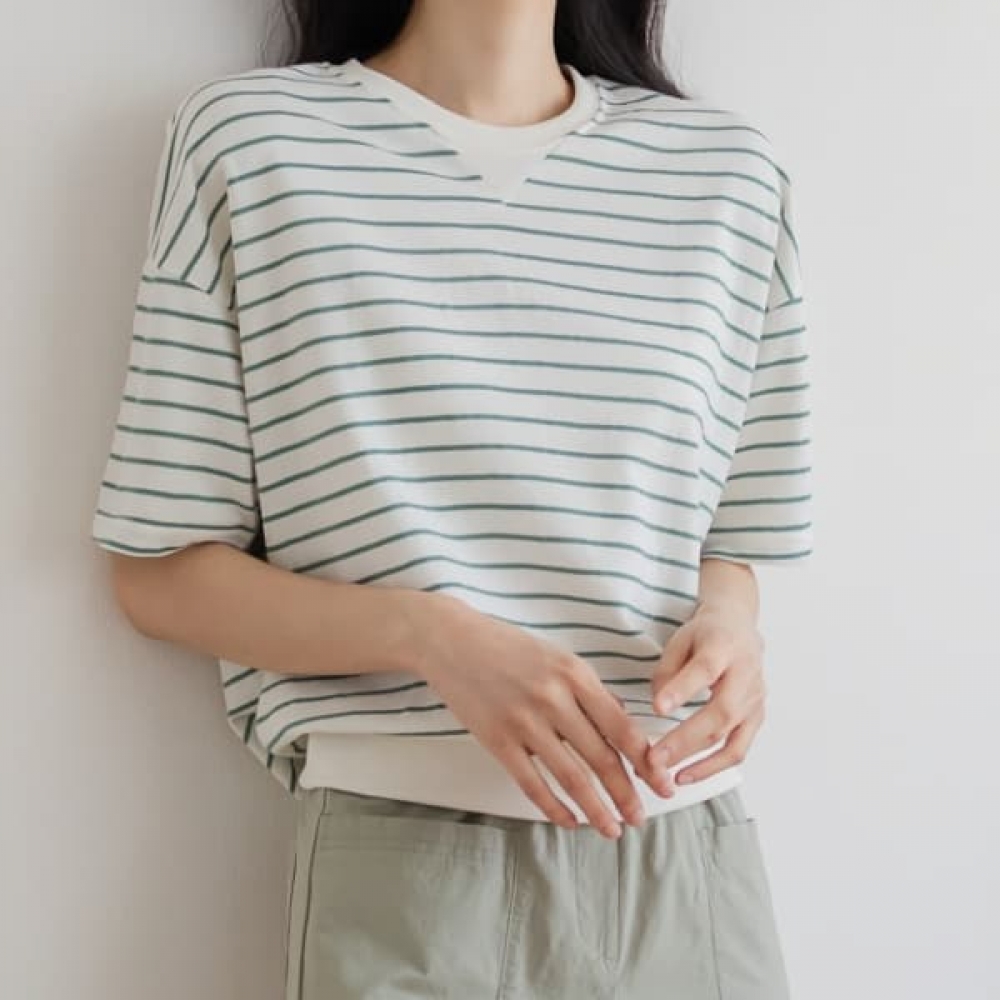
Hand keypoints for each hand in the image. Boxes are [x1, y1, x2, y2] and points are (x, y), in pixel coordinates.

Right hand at [417, 593, 659, 837]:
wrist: (451, 640)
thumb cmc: (508, 647)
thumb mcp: (558, 656)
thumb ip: (590, 691)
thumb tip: (622, 724)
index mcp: (575, 674)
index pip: (621, 727)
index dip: (645, 762)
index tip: (661, 785)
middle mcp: (554, 698)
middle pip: (601, 758)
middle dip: (626, 794)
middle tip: (641, 818)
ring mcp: (524, 721)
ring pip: (571, 777)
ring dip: (596, 809)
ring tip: (613, 829)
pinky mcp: (497, 740)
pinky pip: (532, 784)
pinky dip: (554, 808)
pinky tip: (569, 821)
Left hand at [645, 601, 766, 785]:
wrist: (739, 628)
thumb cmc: (706, 635)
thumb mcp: (680, 638)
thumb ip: (668, 670)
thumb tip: (660, 706)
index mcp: (724, 646)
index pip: (705, 669)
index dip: (682, 689)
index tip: (658, 707)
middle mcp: (746, 675)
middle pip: (720, 712)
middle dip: (684, 739)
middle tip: (653, 758)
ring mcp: (755, 699)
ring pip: (730, 738)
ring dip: (697, 761)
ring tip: (666, 774)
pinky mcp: (756, 718)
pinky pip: (737, 750)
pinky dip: (712, 767)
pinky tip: (686, 775)